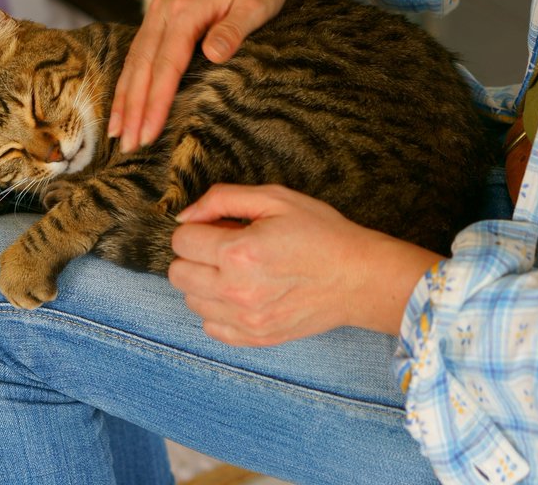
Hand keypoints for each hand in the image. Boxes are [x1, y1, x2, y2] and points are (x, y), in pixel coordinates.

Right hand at [109, 0, 286, 151]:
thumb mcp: (255, 6)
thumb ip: (233, 30)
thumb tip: (212, 55)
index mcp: (184, 9)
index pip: (166, 64)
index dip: (155, 101)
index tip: (148, 132)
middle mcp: (163, 10)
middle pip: (142, 67)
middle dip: (133, 108)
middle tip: (127, 144)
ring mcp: (158, 13)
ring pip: (134, 62)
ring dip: (124, 99)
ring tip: (116, 133)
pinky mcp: (160, 19)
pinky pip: (139, 55)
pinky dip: (129, 82)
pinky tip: (124, 106)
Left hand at [168, 184, 443, 345]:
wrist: (359, 277)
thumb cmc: (321, 232)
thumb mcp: (276, 198)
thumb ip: (223, 199)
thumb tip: (184, 214)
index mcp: (238, 252)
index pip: (181, 240)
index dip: (198, 227)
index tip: (220, 226)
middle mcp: (235, 290)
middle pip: (178, 273)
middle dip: (195, 254)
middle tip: (225, 246)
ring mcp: (245, 320)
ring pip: (191, 301)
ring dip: (205, 282)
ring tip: (237, 270)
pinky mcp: (255, 338)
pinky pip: (210, 327)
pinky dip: (218, 310)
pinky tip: (242, 293)